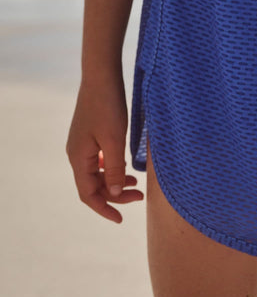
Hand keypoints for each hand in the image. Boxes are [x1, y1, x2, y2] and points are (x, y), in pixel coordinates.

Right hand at [66, 72, 143, 222]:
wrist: (101, 76)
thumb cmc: (108, 106)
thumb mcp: (114, 140)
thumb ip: (115, 168)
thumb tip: (115, 193)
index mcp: (78, 158)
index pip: (88, 194)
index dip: (104, 209)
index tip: (121, 219)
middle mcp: (76, 153)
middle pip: (93, 185)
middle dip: (115, 195)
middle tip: (139, 196)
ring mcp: (82, 144)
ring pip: (97, 173)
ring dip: (115, 181)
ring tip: (136, 185)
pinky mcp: (91, 134)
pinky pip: (99, 160)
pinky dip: (113, 168)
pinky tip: (127, 167)